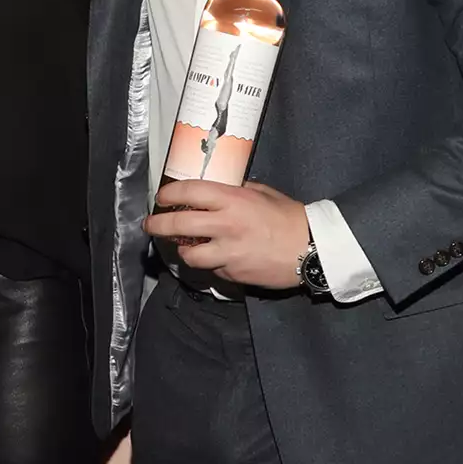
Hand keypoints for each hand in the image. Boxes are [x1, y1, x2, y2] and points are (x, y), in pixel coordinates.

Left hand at [146, 179, 309, 288]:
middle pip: (178, 224)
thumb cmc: (289, 217)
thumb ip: (237, 191)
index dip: (169, 194)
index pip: (190, 192)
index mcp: (233, 200)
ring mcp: (227, 252)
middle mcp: (225, 225)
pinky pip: (211, 269)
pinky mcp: (232, 273)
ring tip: (186, 247)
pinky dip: (210, 264)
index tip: (161, 197)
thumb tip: (217, 190)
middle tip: (150, 225)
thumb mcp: (263, 194)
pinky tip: (218, 259)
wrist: (311, 249)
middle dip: (157, 224)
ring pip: (188, 254)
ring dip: (183, 250)